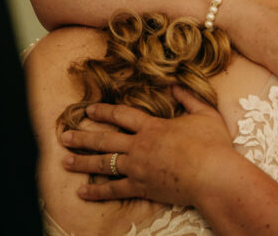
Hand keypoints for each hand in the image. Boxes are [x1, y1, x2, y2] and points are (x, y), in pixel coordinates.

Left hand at [61, 86, 233, 204]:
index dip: (104, 111)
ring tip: (65, 161)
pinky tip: (82, 192)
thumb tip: (176, 85)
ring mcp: (138, 168)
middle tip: (64, 136)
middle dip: (83, 137)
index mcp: (153, 127)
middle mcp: (140, 146)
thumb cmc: (213, 144)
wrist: (213, 175)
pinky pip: (114, 190)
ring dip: (82, 162)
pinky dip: (97, 191)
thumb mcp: (205, 114)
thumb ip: (189, 98)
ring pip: (103, 164)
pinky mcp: (142, 188)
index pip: (122, 116)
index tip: (89, 109)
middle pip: (105, 140)